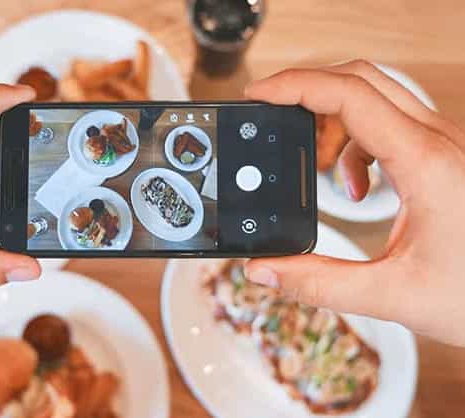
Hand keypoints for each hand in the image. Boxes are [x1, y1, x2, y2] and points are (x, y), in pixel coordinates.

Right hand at [244, 60, 464, 345]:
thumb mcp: (393, 296)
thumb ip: (319, 283)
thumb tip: (263, 270)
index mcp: (426, 164)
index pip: (350, 95)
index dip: (296, 86)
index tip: (258, 95)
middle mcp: (438, 142)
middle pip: (360, 80)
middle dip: (307, 92)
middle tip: (272, 117)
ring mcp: (444, 145)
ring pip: (376, 97)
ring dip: (333, 121)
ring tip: (318, 168)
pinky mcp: (443, 156)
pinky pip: (390, 122)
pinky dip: (356, 142)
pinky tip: (356, 186)